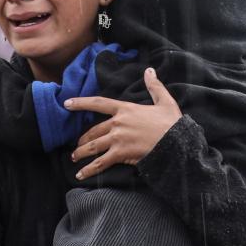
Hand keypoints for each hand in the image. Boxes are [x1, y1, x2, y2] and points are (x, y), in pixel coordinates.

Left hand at [66, 68, 181, 179]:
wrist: (178, 142)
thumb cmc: (172, 123)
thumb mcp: (165, 101)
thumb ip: (154, 86)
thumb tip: (149, 70)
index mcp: (125, 108)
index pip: (98, 103)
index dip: (81, 103)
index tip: (67, 103)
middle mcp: (118, 123)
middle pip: (93, 130)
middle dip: (82, 139)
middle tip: (77, 145)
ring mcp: (118, 138)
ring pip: (93, 146)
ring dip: (81, 153)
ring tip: (74, 158)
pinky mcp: (121, 153)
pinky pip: (100, 163)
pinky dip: (89, 170)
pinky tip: (80, 175)